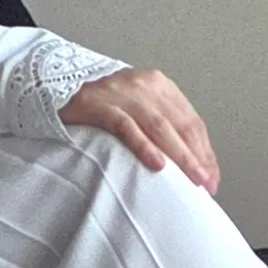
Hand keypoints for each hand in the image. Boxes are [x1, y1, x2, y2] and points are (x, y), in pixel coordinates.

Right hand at [60, 68, 220, 195]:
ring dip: (179, 155)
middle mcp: (145, 85)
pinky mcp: (99, 104)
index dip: (205, 151)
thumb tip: (187, 162)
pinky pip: (126, 127)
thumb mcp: (138, 107)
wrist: (56, 86)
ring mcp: (123, 93)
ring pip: (159, 126)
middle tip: (206, 182)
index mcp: (160, 86)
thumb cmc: (101, 104)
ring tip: (191, 179)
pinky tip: (157, 164)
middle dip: (197, 157)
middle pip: (180, 124)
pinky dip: (143, 146)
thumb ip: (161, 125)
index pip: (192, 121)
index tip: (212, 177)